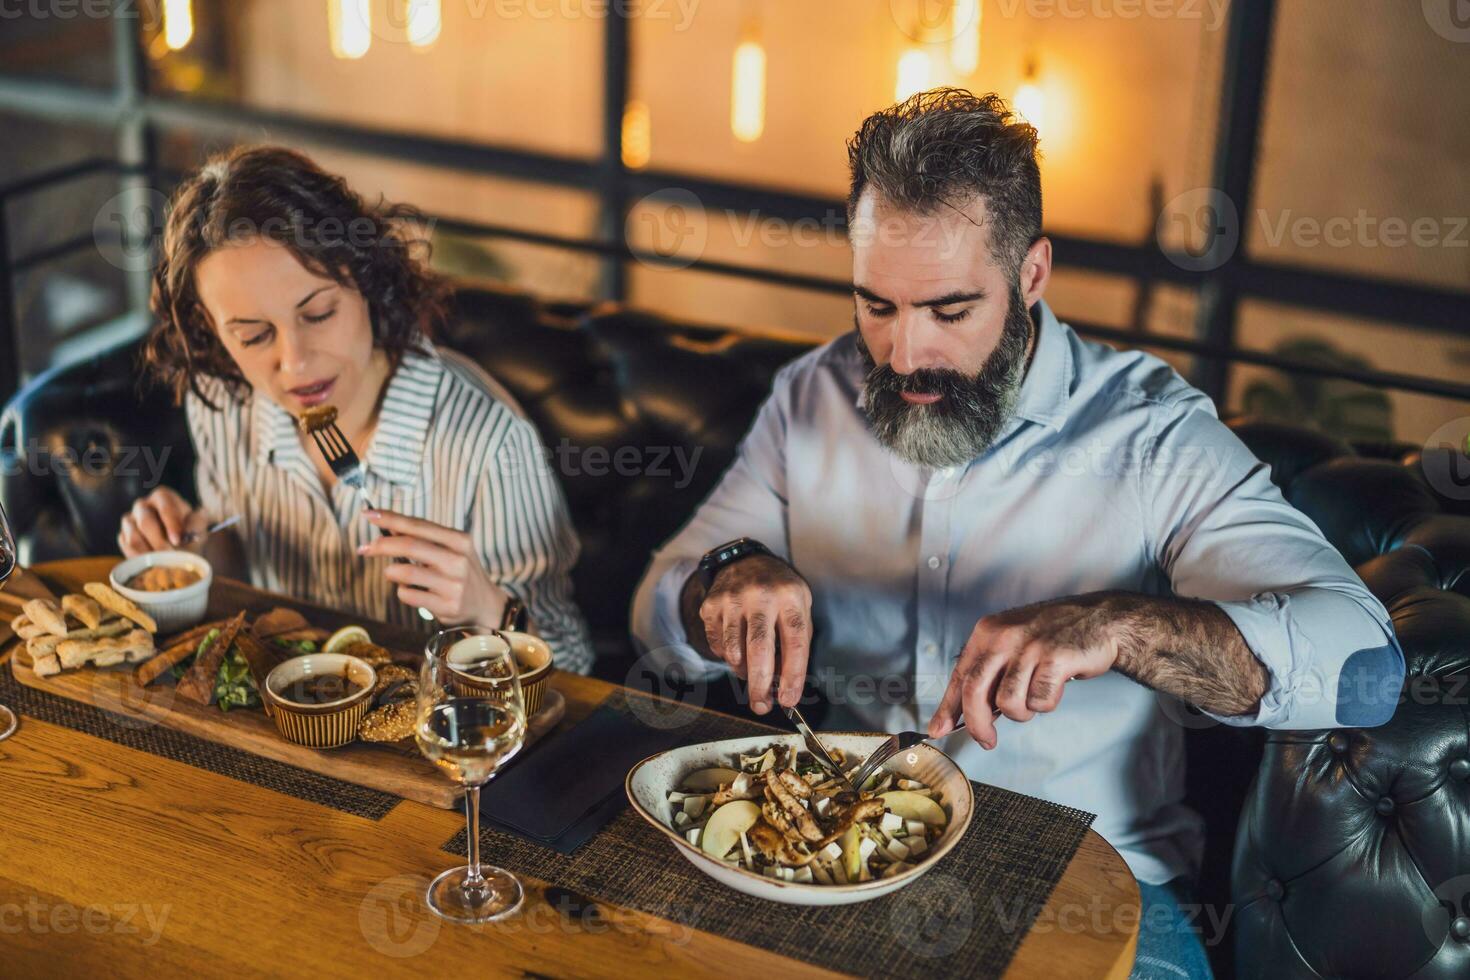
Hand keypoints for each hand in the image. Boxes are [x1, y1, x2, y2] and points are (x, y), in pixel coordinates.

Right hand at [118, 487, 207, 555]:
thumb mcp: (199, 526)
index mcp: (162, 497)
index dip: (171, 523)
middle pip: (145, 522)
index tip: (178, 540)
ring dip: (149, 553)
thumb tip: (189, 531)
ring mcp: (130, 520)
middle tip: (170, 557)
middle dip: (159, 542)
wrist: (181, 547)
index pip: (164, 506)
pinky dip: (140, 559)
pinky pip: (127, 548)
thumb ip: (197, 524)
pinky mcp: (123, 535)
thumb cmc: (190, 533)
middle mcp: (142, 505)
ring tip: (163, 563)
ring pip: (133, 537)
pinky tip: (152, 565)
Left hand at [357, 510, 508, 627]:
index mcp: (459, 540)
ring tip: (393, 573)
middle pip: (410, 546)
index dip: (390, 518)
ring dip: (391, 572)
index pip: (418, 525)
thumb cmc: (460, 573)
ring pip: (406, 572)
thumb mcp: (451, 549)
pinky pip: (409, 595)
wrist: (485, 605)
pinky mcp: (447, 606)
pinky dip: (401, 591)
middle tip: (365, 548)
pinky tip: (409, 591)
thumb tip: (389, 525)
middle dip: (381, 545)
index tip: (368, 514)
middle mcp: (458, 560)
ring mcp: (454, 584)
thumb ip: (424, 537)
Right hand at [699, 554, 811, 714]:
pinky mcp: (711, 605)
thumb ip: (795, 645)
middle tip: (761, 706)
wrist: (746, 561)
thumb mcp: (799, 608)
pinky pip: (717, 645)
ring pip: (735, 650)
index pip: (795, 643)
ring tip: (750, 673)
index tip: (789, 699)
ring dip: (743, 672)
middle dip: (761, 684)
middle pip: (759, 649)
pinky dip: (728, 657)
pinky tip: (737, 650)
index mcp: (790, 597)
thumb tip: (782, 686)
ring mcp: (732, 599)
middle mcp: (761, 595)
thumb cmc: (779, 592)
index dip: (793, 676)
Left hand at [929, 595, 1118, 748]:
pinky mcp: (1055, 658)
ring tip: (1034, 697)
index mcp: (987, 632)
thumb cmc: (1052, 639)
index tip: (938, 730)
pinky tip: (1054, 687)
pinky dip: (1046, 703)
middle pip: (974, 691)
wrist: (1099, 620)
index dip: (947, 708)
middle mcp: (1003, 636)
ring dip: (1022, 712)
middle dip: (977, 724)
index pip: (959, 676)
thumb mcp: (1011, 645)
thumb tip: (960, 715)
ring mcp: (1029, 646)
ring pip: (1008, 702)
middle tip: (987, 740)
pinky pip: (1040, 701)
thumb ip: (988, 674)